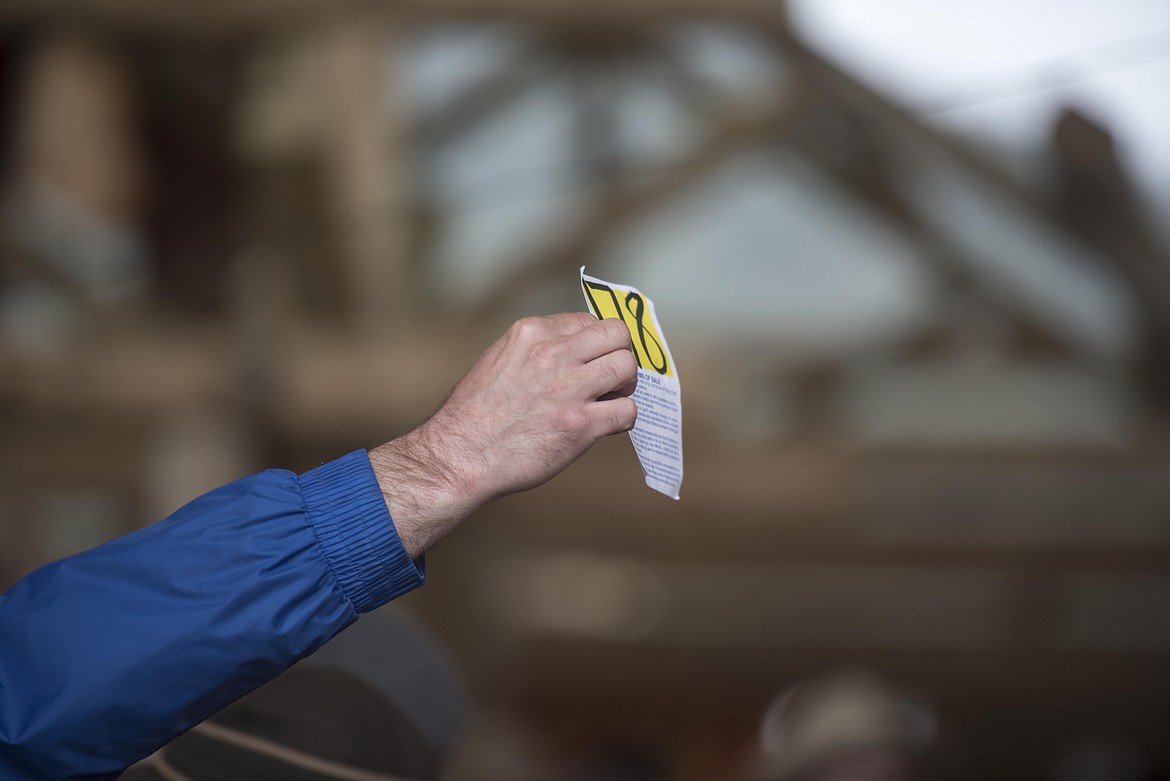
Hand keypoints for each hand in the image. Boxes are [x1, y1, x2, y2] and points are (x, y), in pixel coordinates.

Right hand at [369, 313, 637, 556]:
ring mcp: (569, 388)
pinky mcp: (581, 424)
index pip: (588, 320)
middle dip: (619, 354)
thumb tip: (572, 351)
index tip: (592, 361)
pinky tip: (605, 426)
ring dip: (625, 385)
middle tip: (610, 377)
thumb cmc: (474, 416)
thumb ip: (536, 349)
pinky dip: (622, 419)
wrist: (461, 456)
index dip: (596, 343)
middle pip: (617, 333)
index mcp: (531, 333)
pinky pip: (627, 411)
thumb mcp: (499, 360)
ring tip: (609, 400)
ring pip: (627, 366)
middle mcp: (553, 353)